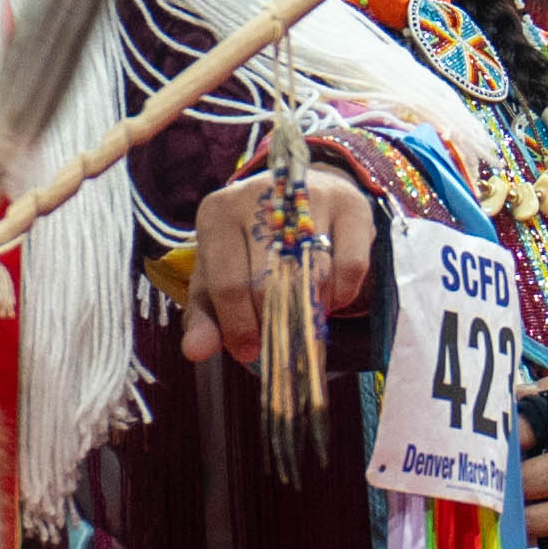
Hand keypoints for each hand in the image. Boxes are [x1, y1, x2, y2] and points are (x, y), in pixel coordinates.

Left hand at [179, 169, 377, 370]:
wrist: (298, 199)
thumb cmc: (249, 246)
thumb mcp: (218, 276)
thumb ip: (204, 315)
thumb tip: (195, 351)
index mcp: (218, 214)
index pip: (228, 283)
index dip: (239, 327)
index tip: (249, 352)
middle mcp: (259, 196)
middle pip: (269, 282)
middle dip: (275, 323)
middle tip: (280, 337)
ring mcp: (309, 196)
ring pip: (314, 274)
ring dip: (312, 309)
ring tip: (304, 311)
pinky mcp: (352, 205)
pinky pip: (352, 267)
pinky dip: (342, 295)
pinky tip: (330, 295)